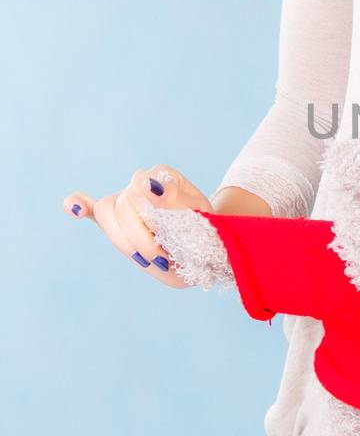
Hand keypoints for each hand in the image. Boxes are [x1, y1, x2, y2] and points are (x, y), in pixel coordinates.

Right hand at [62, 165, 214, 289]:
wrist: (211, 245)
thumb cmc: (205, 232)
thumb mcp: (201, 218)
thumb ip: (175, 200)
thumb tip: (146, 183)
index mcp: (164, 177)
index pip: (139, 191)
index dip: (146, 223)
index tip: (164, 248)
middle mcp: (143, 182)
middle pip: (120, 205)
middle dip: (138, 238)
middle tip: (162, 259)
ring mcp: (128, 199)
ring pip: (106, 212)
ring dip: (123, 240)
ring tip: (148, 257)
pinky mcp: (118, 217)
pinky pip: (93, 207)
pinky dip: (78, 205)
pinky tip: (72, 208)